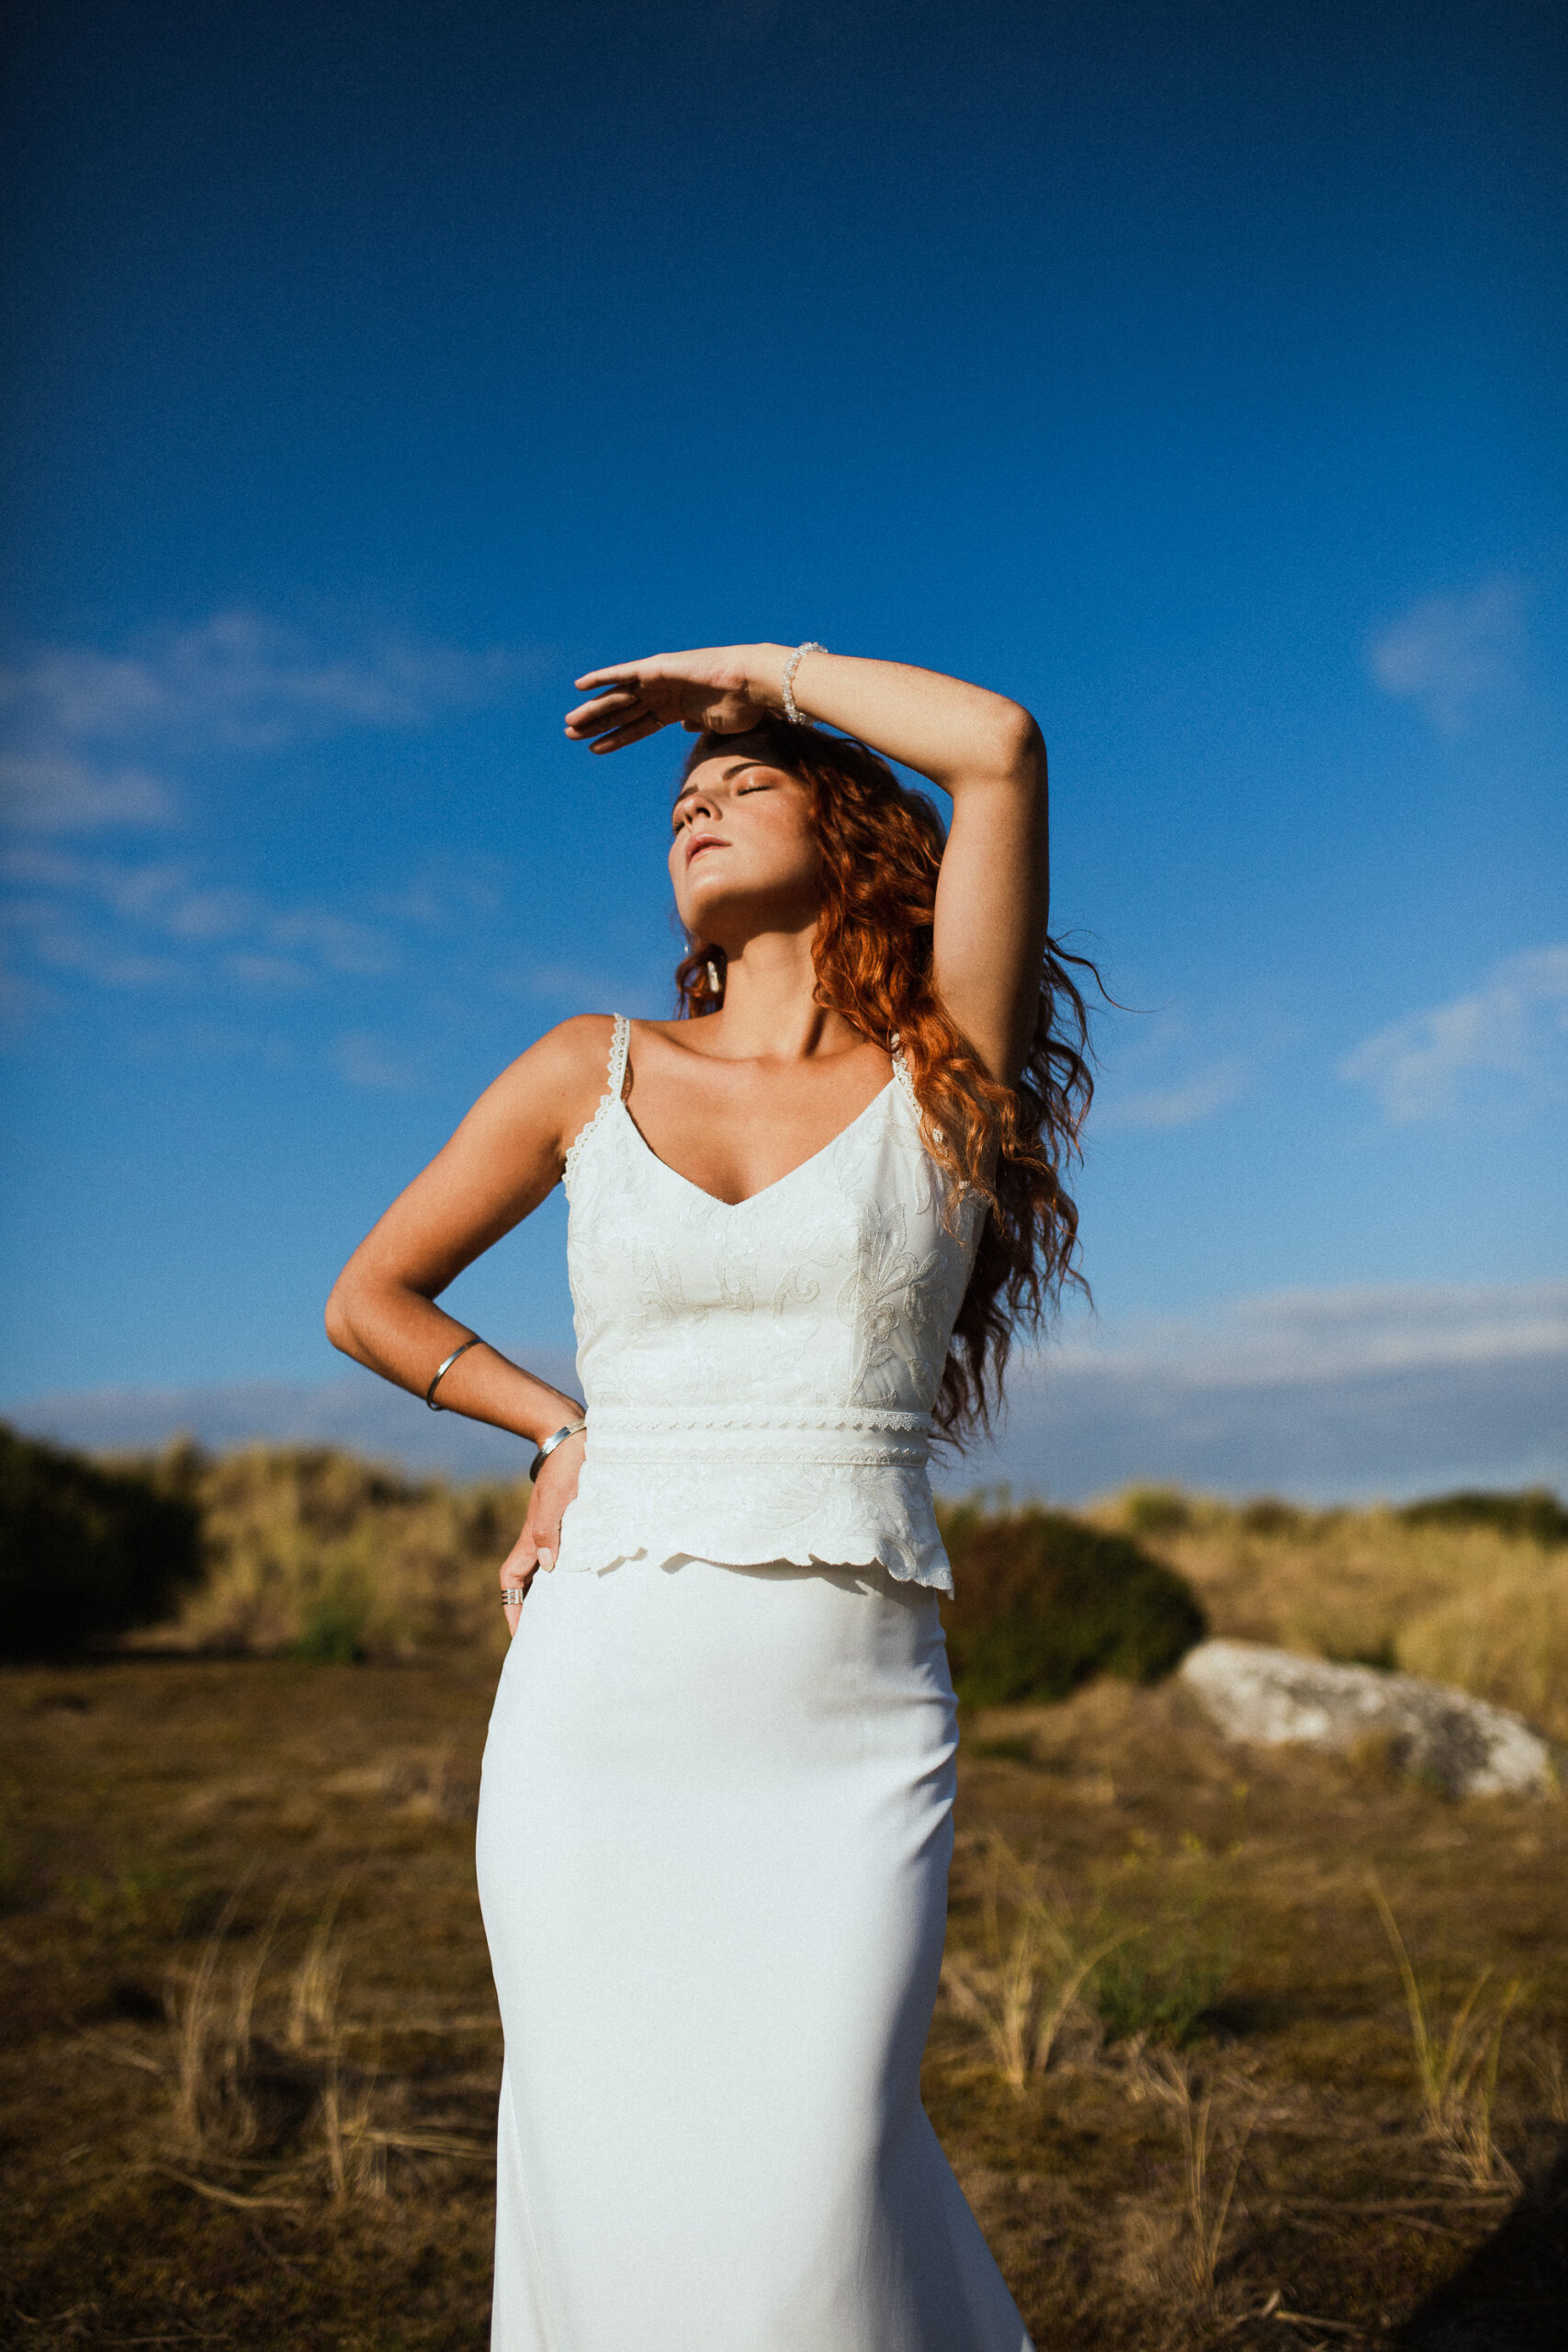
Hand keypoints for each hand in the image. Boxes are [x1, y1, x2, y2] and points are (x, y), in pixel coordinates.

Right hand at [497, 1428, 586, 1636]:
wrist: (572, 1438)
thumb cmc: (566, 1468)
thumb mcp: (558, 1499)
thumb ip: (549, 1531)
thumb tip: (548, 1566)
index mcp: (530, 1538)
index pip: (511, 1580)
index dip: (513, 1607)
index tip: (521, 1634)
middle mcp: (538, 1538)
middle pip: (526, 1581)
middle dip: (530, 1608)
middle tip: (545, 1634)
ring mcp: (551, 1531)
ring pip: (543, 1570)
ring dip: (548, 1593)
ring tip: (564, 1617)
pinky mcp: (567, 1522)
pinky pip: (560, 1556)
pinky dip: (565, 1573)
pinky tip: (582, 1580)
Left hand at [564, 645, 783, 753]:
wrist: (751, 685)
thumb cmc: (743, 707)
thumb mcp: (713, 724)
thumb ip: (695, 724)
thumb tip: (683, 727)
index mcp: (675, 709)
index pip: (638, 727)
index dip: (615, 738)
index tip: (593, 749)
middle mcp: (662, 694)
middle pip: (622, 712)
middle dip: (596, 724)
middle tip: (569, 734)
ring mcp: (658, 681)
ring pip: (617, 699)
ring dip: (592, 710)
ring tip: (569, 724)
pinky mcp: (656, 668)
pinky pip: (622, 674)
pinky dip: (602, 678)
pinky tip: (580, 686)